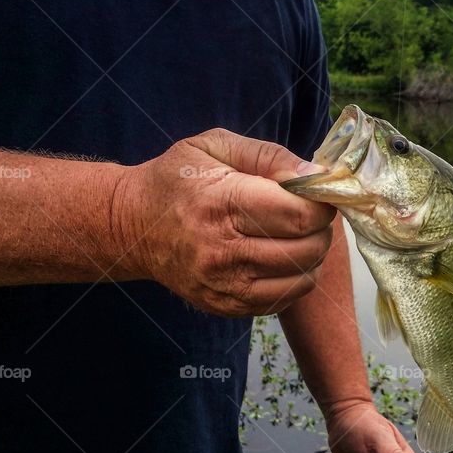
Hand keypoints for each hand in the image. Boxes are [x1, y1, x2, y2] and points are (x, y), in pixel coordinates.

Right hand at [114, 128, 335, 315]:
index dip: (321, 203)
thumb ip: (269, 156)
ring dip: (313, 255)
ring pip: (301, 278)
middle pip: (306, 249)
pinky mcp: (224, 306)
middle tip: (311, 214)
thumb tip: (317, 175)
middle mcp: (222, 250)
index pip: (299, 215)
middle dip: (321, 229)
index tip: (317, 194)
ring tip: (298, 234)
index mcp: (222, 202)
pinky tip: (283, 256)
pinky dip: (295, 278)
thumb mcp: (216, 146)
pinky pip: (283, 299)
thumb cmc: (177, 180)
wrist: (131, 227)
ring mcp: (223, 284)